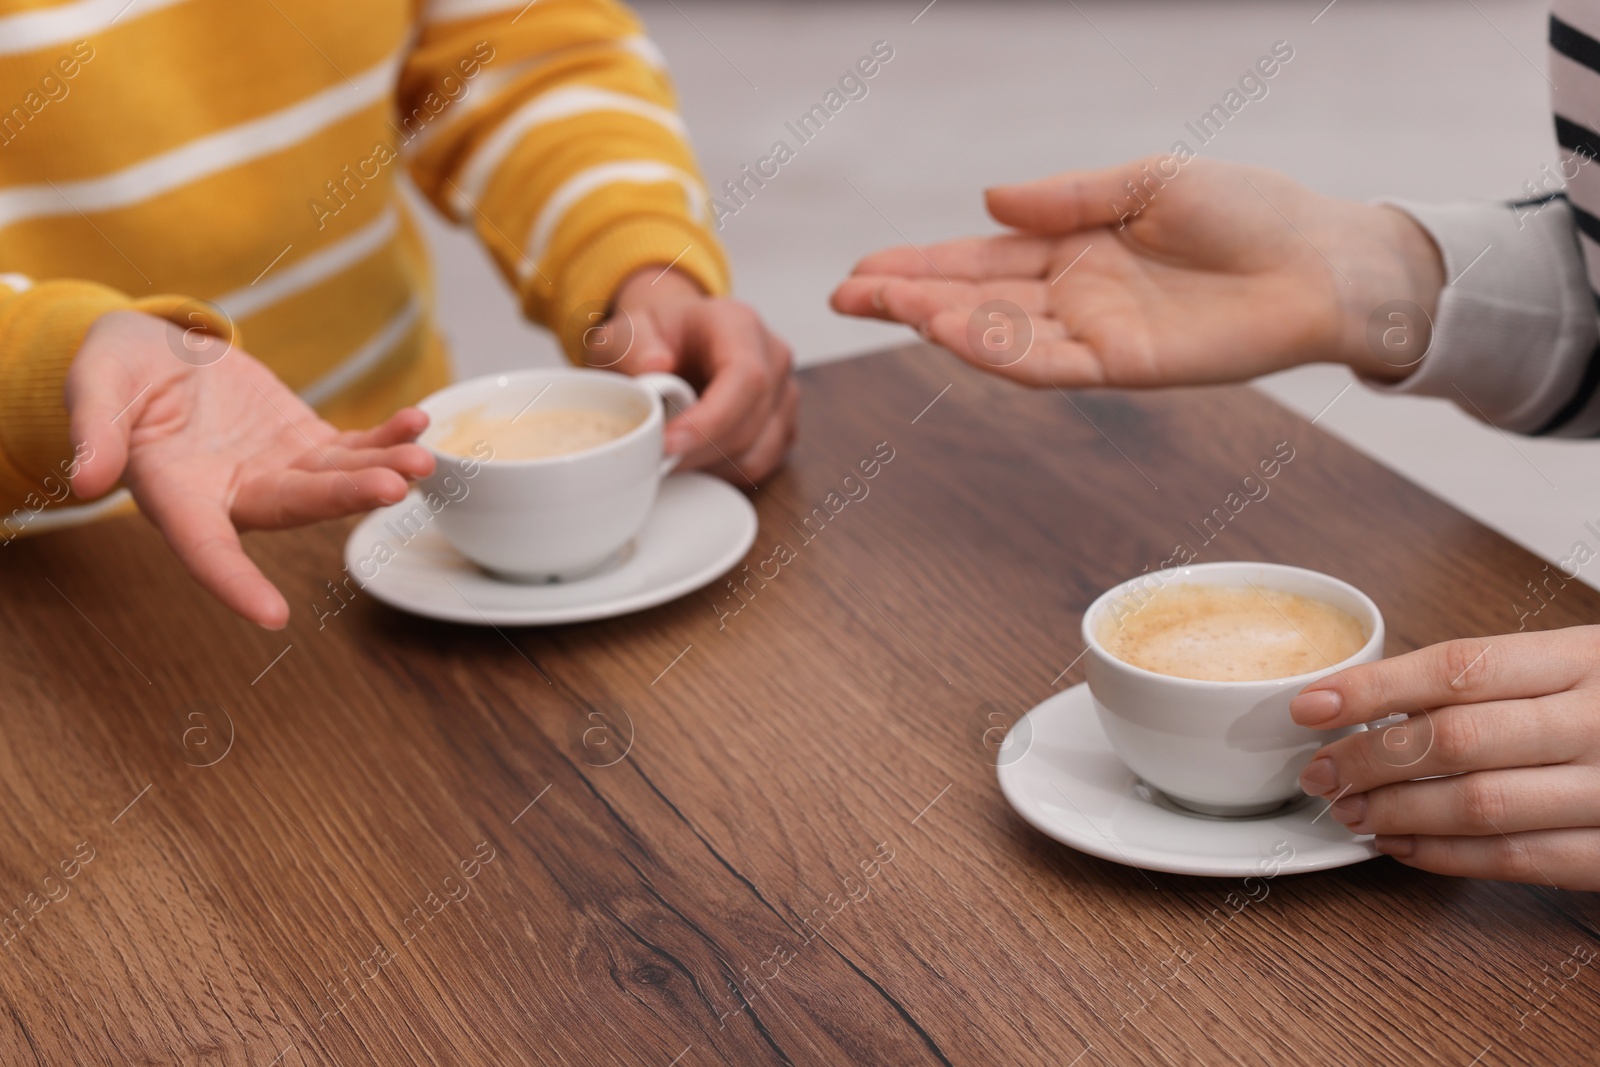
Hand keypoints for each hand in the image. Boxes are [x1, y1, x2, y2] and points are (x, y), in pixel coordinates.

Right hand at [66, 310, 433, 628]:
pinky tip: (418, 425)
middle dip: (344, 498)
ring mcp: (277, 471)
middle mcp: (235, 495)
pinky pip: (353, 447)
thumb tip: (84, 482)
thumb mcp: (91, 388)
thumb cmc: (115, 378)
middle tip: (392, 487)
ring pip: (336, 480)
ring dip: (381, 472)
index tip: (273, 616)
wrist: (151, 356)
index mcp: (178, 496)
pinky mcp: (304, 444)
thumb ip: (93, 431)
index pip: (205, 551)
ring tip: (422, 460)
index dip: (235, 584)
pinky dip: (385, 438)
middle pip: (295, 508)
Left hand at [588, 268, 796, 483]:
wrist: (675, 338)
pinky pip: (760, 463)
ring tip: (671, 453)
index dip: (711, 418)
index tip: (669, 443)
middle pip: (750, 421)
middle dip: (698, 449)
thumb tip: (654, 368)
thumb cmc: (659, 333)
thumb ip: (636, 345)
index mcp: (739, 325)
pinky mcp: (781, 423)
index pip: (745, 377)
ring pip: (757, 450)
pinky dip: (723, 470)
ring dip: (709, 463)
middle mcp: (772, 357)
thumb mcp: (630, 329)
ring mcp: (783, 393)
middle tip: (653, 454)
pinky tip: (695, 455)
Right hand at [830, 156, 1444, 387]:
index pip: (980, 262)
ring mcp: (1094, 335)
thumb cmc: (1250, 212)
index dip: (920, 265)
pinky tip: (951, 331)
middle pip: (974, 301)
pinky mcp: (1124, 366)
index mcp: (1075, 249)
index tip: (863, 268)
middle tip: (845, 294)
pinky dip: (996, 349)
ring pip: (998, 335)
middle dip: (908, 298)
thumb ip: (1067, 197)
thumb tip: (988, 203)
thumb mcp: (1147, 180)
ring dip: (938, 321)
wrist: (1325, 261)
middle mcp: (1074, 298)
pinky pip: (1046, 363)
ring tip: (883, 305)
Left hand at [1291, 627, 1599, 888]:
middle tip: (1320, 771)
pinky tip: (1403, 848)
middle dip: (1370, 759)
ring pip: (1481, 805)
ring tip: (1350, 813)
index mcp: (1586, 657)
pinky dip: (1449, 858)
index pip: (1458, 667)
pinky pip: (1522, 860)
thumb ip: (1498, 680)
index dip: (1373, 688)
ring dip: (1397, 815)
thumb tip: (1377, 699)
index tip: (1310, 704)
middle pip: (1457, 739)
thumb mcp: (1582, 663)